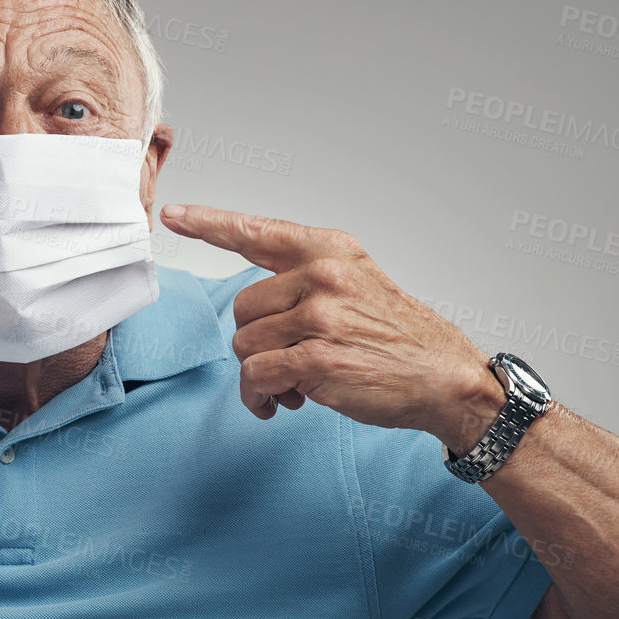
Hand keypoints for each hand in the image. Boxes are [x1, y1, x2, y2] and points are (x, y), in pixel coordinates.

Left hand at [158, 204, 503, 450]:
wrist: (444, 377)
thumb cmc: (396, 336)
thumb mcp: (357, 283)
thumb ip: (305, 277)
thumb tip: (253, 301)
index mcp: (329, 250)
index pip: (257, 231)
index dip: (210, 223)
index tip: (174, 215)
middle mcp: (323, 276)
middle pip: (241, 307)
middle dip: (257, 341)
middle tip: (288, 360)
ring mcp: (320, 317)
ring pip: (244, 345)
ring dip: (260, 375)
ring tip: (292, 385)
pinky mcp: (317, 360)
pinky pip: (256, 377)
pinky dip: (260, 397)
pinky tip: (282, 404)